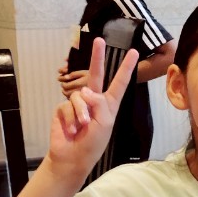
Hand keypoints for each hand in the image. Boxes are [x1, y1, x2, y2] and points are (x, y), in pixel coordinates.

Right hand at [49, 38, 138, 177]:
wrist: (72, 157)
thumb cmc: (93, 143)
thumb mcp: (104, 123)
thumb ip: (99, 104)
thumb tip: (85, 91)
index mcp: (109, 104)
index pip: (119, 82)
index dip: (126, 68)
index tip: (134, 52)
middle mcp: (93, 100)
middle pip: (95, 74)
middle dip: (97, 57)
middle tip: (99, 39)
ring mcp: (77, 103)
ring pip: (79, 96)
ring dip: (81, 113)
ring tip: (82, 126)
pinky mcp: (63, 108)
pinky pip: (67, 106)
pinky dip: (70, 118)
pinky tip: (71, 129)